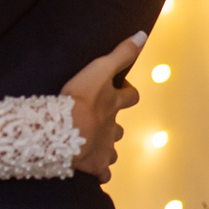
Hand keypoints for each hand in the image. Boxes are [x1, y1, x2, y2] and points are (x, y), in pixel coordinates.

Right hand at [61, 32, 145, 182]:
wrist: (65, 133)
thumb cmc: (80, 100)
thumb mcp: (98, 69)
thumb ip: (120, 54)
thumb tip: (143, 34)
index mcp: (113, 105)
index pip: (130, 97)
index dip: (127, 92)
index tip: (119, 88)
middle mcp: (113, 128)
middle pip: (119, 128)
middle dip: (113, 125)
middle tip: (97, 121)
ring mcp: (105, 150)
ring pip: (111, 151)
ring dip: (104, 148)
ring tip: (90, 145)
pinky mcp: (95, 168)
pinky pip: (101, 173)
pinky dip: (97, 171)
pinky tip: (88, 170)